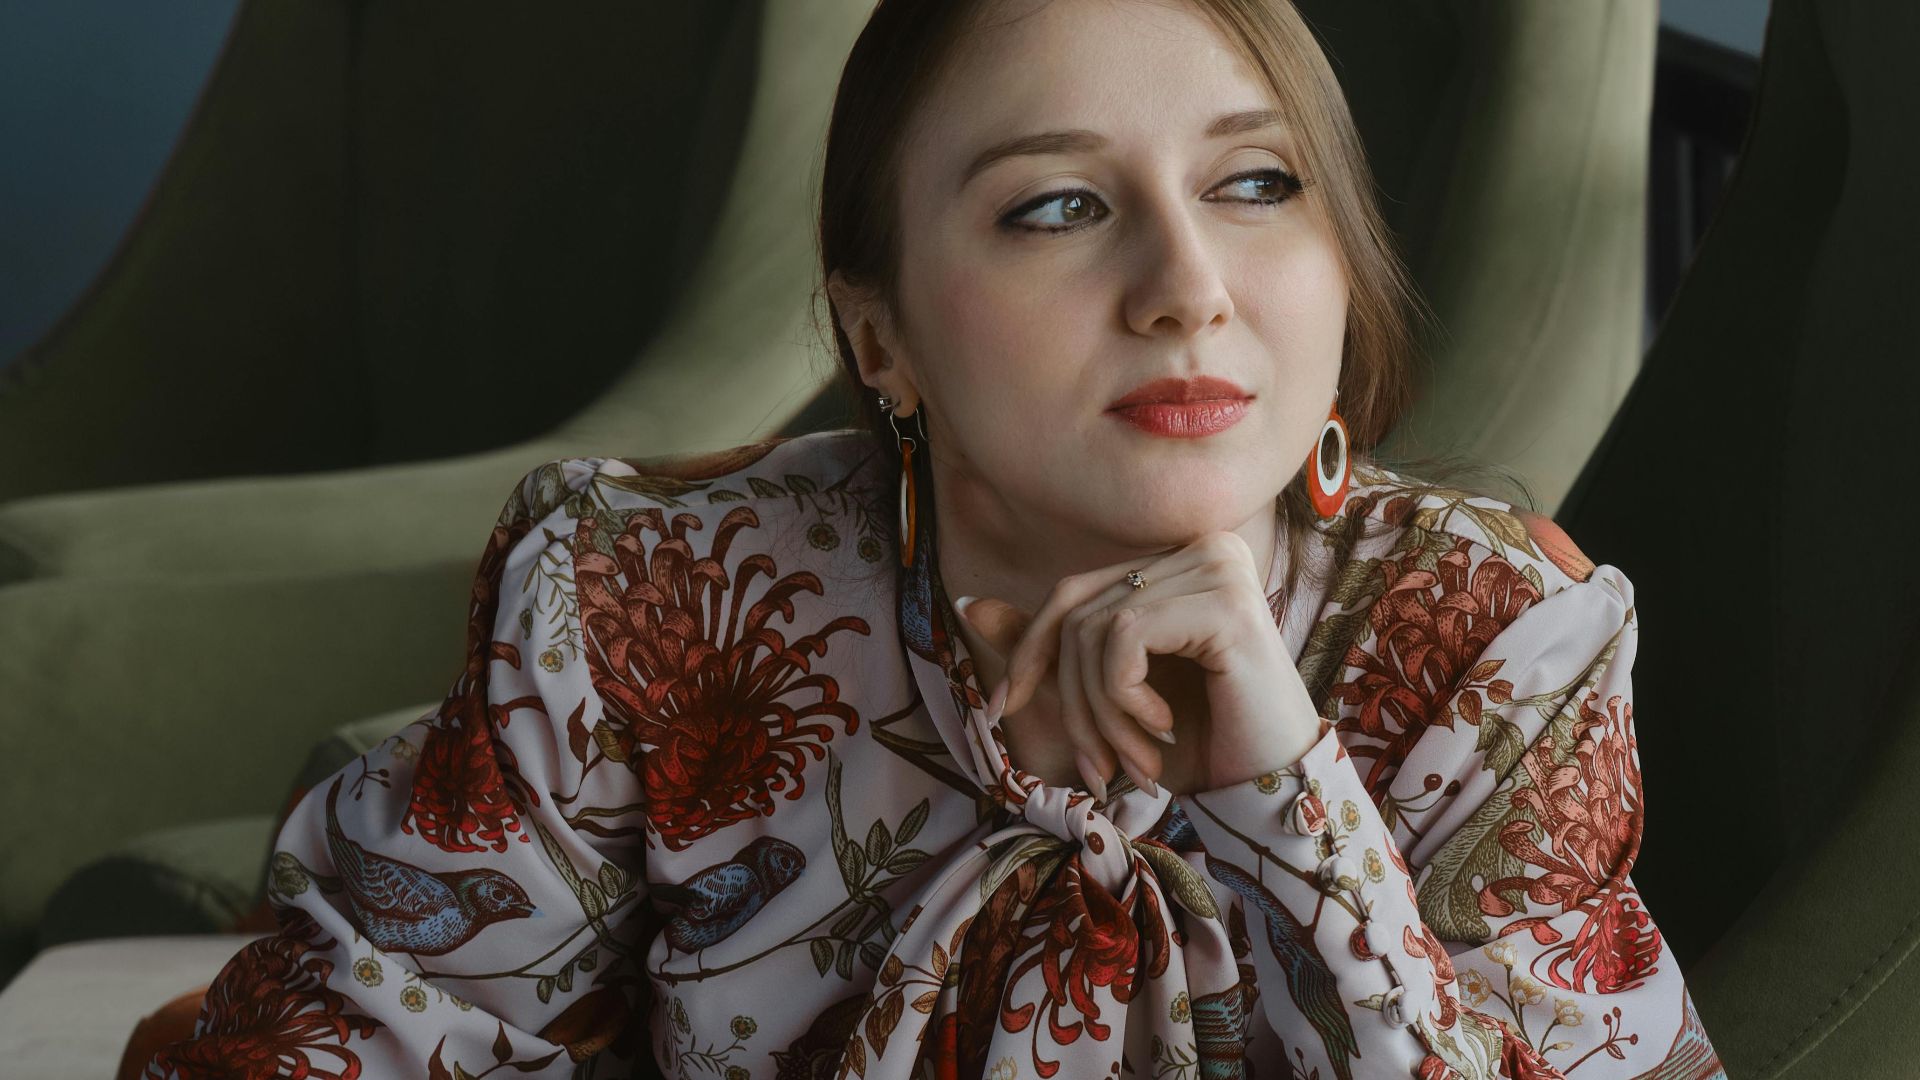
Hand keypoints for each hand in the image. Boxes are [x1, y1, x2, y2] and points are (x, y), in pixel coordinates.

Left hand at [953, 531, 1324, 797]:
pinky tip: (1163, 731)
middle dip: (1070, 699)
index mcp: (1180, 560)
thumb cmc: (1203, 742)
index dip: (1030, 650)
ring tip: (1133, 762)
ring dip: (1100, 713)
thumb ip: (1051, 647)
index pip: (1074, 592)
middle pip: (1078, 611)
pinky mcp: (1225, 601)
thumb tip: (970, 603)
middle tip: (1095, 768)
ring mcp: (1218, 567)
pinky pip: (1123, 638)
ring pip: (1096, 629)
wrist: (1273, 787)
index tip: (1003, 709)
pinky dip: (1124, 698)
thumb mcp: (1111, 693)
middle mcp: (1204, 548)